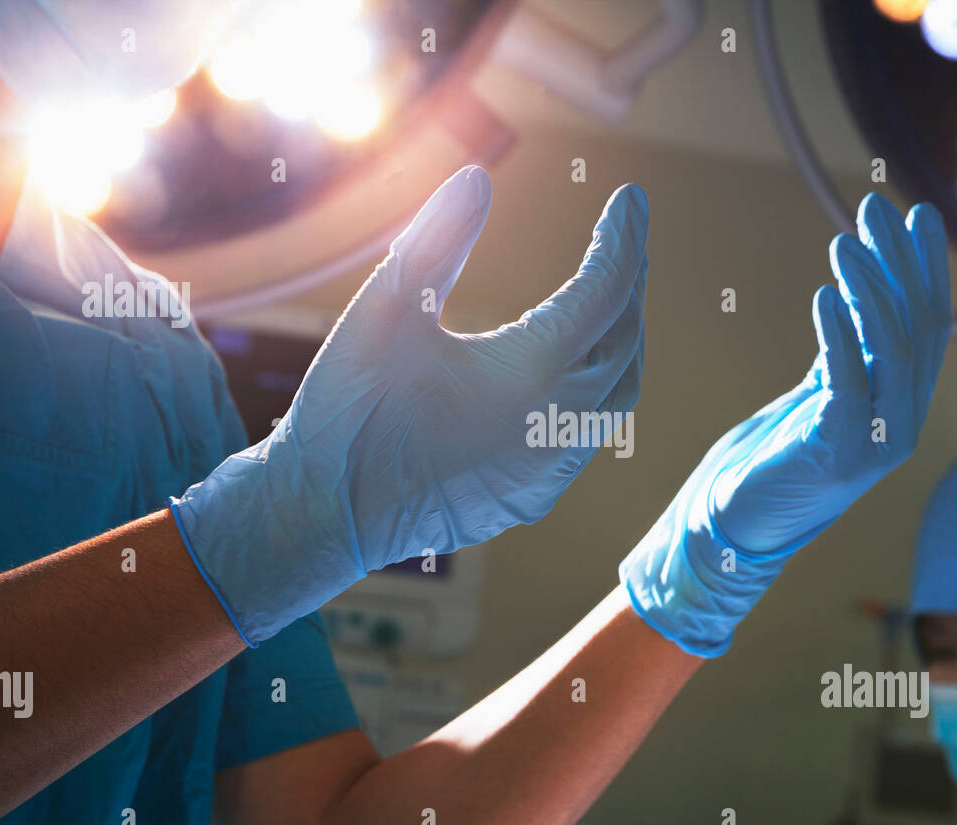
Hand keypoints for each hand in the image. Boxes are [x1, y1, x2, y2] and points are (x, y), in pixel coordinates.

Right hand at [173, 166, 649, 644]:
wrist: (325, 514)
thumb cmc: (351, 411)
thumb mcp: (385, 310)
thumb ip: (435, 240)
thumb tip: (476, 178)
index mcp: (534, 373)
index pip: (604, 290)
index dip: (621, 239)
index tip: (630, 198)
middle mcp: (560, 425)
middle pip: (624, 341)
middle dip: (629, 285)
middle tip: (626, 239)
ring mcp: (552, 469)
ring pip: (617, 395)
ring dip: (622, 341)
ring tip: (614, 296)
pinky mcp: (535, 494)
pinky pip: (589, 433)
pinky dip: (597, 388)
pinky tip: (575, 370)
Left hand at [619, 193, 949, 656]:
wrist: (734, 523)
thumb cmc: (774, 455)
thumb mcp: (820, 392)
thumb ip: (849, 350)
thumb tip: (859, 288)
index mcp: (902, 405)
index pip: (929, 324)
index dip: (925, 269)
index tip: (915, 215)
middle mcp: (903, 422)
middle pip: (917, 328)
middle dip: (900, 262)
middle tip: (876, 207)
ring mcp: (878, 443)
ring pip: (893, 352)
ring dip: (869, 291)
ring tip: (844, 243)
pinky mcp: (840, 456)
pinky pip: (848, 386)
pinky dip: (839, 338)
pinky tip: (823, 297)